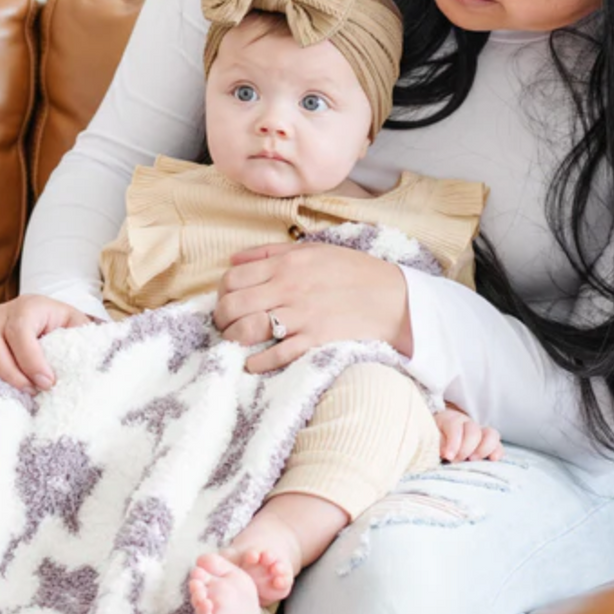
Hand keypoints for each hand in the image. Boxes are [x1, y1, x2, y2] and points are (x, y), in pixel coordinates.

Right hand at [0, 294, 94, 391]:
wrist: (52, 325)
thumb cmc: (68, 331)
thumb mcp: (80, 330)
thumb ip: (84, 341)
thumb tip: (92, 365)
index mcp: (29, 306)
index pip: (20, 330)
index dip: (31, 359)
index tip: (48, 382)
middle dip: (11, 374)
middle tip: (32, 393)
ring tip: (14, 396)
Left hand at [214, 241, 411, 372]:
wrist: (393, 298)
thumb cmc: (353, 272)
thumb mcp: (312, 251)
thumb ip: (270, 253)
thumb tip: (234, 259)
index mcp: (286, 264)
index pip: (232, 278)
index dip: (220, 293)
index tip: (226, 301)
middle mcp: (288, 288)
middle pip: (232, 305)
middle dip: (221, 318)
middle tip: (226, 325)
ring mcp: (301, 315)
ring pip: (247, 329)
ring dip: (234, 339)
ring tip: (237, 343)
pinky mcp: (315, 340)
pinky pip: (276, 354)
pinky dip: (259, 362)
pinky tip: (255, 363)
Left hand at [435, 406, 503, 462]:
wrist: (438, 437)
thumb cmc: (432, 440)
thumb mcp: (429, 438)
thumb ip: (436, 443)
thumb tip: (445, 451)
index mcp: (449, 419)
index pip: (455, 426)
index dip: (453, 441)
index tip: (448, 456)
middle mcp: (466, 423)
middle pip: (473, 430)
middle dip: (466, 448)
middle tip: (457, 460)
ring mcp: (479, 432)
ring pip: (491, 434)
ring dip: (483, 449)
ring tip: (472, 460)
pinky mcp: (488, 444)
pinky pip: (498, 445)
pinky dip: (497, 452)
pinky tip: (492, 460)